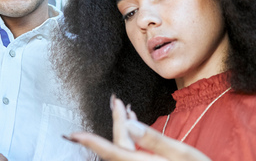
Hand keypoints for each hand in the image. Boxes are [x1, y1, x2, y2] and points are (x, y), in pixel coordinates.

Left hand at [66, 96, 210, 160]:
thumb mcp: (182, 153)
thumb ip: (154, 139)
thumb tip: (129, 123)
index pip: (112, 151)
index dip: (90, 142)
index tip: (72, 135)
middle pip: (118, 148)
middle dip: (116, 123)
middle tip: (117, 101)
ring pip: (123, 152)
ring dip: (122, 131)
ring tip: (126, 109)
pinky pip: (130, 156)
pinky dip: (130, 141)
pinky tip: (135, 130)